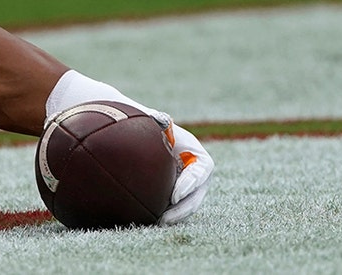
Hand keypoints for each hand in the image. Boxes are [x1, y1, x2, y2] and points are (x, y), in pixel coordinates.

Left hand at [143, 110, 213, 224]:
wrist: (141, 131)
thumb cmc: (149, 124)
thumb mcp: (155, 121)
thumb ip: (159, 120)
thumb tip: (159, 119)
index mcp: (197, 153)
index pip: (201, 171)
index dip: (190, 185)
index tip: (174, 196)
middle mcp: (197, 171)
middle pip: (197, 193)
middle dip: (183, 208)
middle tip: (164, 218)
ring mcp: (189, 184)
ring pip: (189, 204)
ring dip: (176, 215)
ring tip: (158, 222)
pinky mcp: (178, 191)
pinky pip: (178, 206)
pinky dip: (169, 214)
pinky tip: (152, 219)